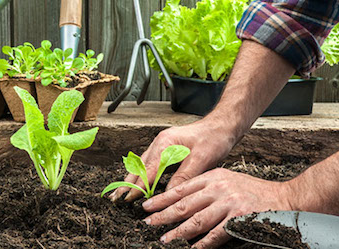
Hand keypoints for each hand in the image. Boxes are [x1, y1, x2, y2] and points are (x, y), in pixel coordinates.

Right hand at [109, 121, 236, 201]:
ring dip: (131, 180)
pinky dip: (141, 175)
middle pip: (139, 167)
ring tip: (121, 193)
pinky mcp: (167, 149)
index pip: (147, 170)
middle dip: (127, 183)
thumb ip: (183, 176)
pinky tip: (138, 183)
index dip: (137, 186)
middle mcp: (160, 143)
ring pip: (142, 165)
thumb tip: (168, 194)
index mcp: (165, 143)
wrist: (223, 126)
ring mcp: (162, 145)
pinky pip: (149, 164)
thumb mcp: (201, 159)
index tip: (127, 199)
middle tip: (115, 199)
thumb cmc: (214, 138)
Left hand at [141, 168, 292, 248]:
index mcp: (214, 177)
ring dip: (178, 232)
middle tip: (148, 222)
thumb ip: (207, 189)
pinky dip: (202, 244)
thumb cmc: (254, 192)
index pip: (181, 188)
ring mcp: (229, 203)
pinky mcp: (239, 219)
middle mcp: (219, 188)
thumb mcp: (228, 181)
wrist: (284, 198)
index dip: (162, 198)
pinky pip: (215, 234)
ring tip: (164, 238)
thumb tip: (182, 203)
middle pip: (184, 204)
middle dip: (163, 215)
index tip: (147, 206)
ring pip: (196, 220)